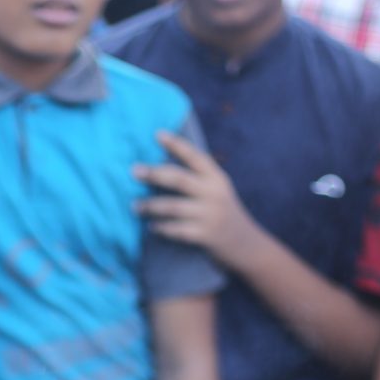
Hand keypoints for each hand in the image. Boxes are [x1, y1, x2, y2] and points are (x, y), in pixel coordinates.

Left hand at [133, 130, 263, 270]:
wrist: (246, 245)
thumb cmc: (223, 213)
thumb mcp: (218, 191)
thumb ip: (197, 179)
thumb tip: (159, 167)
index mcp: (216, 178)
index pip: (195, 156)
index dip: (176, 144)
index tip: (157, 134)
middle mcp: (214, 193)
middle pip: (179, 179)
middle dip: (154, 174)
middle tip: (134, 171)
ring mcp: (210, 215)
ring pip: (173, 207)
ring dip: (150, 206)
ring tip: (134, 206)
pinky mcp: (206, 236)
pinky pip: (178, 230)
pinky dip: (162, 228)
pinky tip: (151, 227)